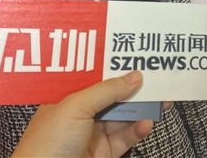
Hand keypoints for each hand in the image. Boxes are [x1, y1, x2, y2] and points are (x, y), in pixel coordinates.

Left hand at [12, 71, 153, 157]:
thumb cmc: (47, 146)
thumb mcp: (76, 107)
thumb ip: (107, 90)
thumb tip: (133, 76)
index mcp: (67, 97)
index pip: (95, 76)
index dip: (116, 67)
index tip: (136, 58)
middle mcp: (80, 114)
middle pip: (114, 95)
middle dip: (135, 87)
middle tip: (156, 79)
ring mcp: (93, 135)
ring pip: (124, 116)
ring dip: (142, 108)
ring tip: (160, 100)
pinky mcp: (105, 153)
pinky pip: (126, 137)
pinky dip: (138, 129)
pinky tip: (147, 123)